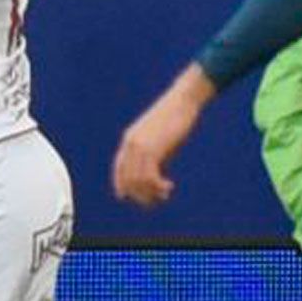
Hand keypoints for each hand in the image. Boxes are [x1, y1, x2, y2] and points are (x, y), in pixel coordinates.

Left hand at [113, 65, 215, 206]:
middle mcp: (130, 144)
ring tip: (164, 195)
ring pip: (138, 181)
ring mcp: (140, 147)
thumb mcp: (160, 139)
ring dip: (151, 193)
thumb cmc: (175, 118)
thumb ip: (154, 156)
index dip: (120, 184)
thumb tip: (155, 177)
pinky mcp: (152, 149)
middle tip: (155, 200)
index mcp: (129, 139)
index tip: (124, 196)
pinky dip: (158, 187)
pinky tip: (168, 187)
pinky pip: (149, 177)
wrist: (182, 101)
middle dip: (140, 194)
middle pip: (127, 178)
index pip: (118, 167)